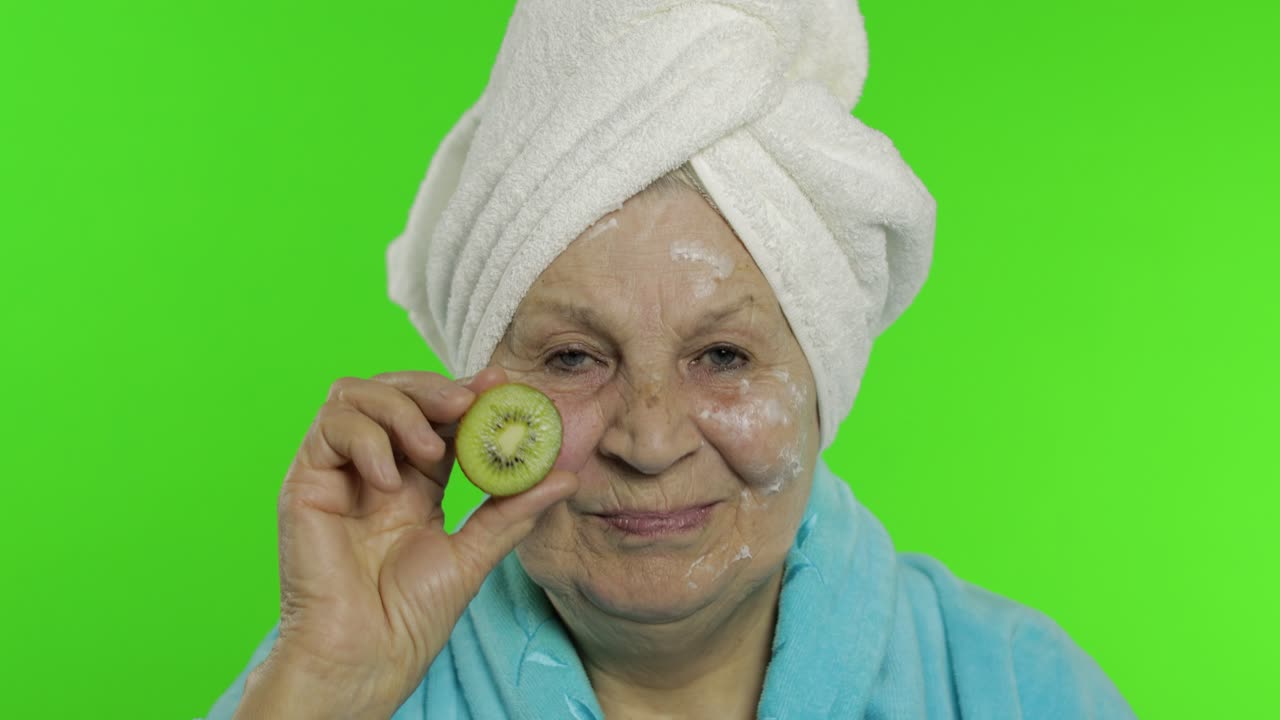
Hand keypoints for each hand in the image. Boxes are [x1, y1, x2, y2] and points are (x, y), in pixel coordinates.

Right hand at [235, 367, 577, 718]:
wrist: (367, 656)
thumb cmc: (410, 616)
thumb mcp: (475, 554)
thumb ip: (513, 510)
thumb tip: (566, 476)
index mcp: (414, 481)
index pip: (437, 416)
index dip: (466, 394)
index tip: (501, 384)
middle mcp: (374, 468)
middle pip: (395, 391)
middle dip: (434, 388)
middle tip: (467, 405)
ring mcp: (338, 472)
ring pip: (356, 395)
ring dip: (400, 407)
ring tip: (430, 449)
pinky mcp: (306, 482)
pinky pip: (329, 428)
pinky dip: (366, 440)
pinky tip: (390, 482)